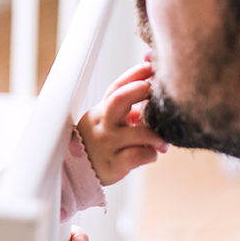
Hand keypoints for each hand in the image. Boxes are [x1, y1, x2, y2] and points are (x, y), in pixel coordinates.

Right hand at [76, 62, 167, 185]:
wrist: (76, 173)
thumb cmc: (98, 144)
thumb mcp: (106, 122)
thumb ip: (126, 107)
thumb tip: (148, 88)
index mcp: (101, 112)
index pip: (116, 88)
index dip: (134, 75)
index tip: (150, 66)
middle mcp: (102, 125)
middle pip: (119, 99)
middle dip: (141, 91)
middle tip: (156, 93)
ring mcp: (107, 144)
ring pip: (139, 132)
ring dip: (157, 136)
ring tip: (163, 143)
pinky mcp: (113, 164)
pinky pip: (139, 155)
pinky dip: (151, 154)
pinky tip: (151, 155)